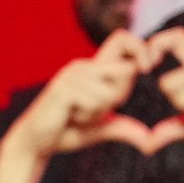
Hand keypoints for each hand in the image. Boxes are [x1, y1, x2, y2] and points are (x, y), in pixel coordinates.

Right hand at [7, 29, 154, 158]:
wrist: (35, 143)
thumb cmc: (67, 132)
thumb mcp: (101, 127)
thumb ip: (124, 128)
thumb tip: (148, 140)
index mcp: (93, 68)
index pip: (122, 39)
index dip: (141, 49)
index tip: (148, 68)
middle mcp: (82, 65)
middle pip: (126, 70)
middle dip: (120, 96)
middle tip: (93, 110)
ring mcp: (71, 76)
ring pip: (111, 93)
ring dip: (100, 112)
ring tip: (78, 115)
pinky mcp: (63, 89)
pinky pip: (95, 102)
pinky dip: (88, 117)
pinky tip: (70, 117)